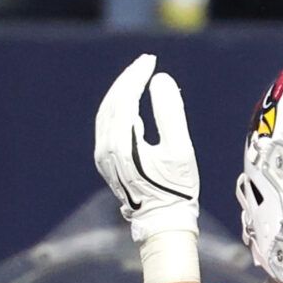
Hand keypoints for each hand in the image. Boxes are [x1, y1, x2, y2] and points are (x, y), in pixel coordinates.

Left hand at [95, 53, 199, 242]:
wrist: (162, 222)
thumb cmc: (175, 189)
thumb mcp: (180, 150)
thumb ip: (170, 113)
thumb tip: (160, 79)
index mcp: (122, 144)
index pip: (125, 99)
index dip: (137, 76)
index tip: (151, 60)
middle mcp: (106, 148)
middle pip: (112, 102)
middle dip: (128, 80)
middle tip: (145, 62)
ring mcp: (102, 156)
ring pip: (106, 113)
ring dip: (120, 92)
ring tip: (137, 77)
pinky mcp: (105, 162)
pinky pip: (106, 126)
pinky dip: (117, 109)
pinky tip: (129, 104)